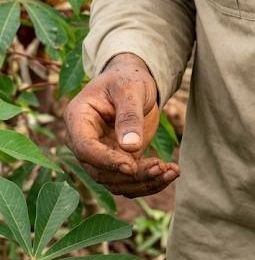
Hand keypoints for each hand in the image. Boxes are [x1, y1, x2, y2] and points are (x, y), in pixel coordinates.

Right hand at [64, 53, 179, 197]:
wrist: (134, 79)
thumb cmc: (127, 77)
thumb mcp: (130, 89)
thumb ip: (129, 115)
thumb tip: (130, 148)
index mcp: (78, 119)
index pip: (86, 149)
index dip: (106, 161)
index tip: (131, 166)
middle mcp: (85, 141)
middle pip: (101, 172)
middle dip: (132, 175)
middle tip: (160, 167)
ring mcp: (100, 154)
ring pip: (116, 182)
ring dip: (144, 182)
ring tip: (172, 171)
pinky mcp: (118, 161)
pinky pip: (130, 180)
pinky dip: (150, 181)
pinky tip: (171, 173)